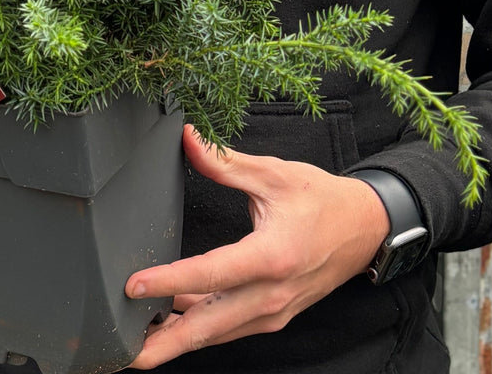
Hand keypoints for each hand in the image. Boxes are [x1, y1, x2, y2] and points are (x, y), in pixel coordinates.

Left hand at [124, 124, 389, 368]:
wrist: (366, 228)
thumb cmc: (323, 200)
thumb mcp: (274, 174)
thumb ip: (225, 162)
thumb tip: (188, 139)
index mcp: (271, 257)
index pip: (209, 275)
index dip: (167, 283)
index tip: (133, 287)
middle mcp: (272, 294)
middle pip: (208, 326)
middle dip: (165, 343)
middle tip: (125, 352)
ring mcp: (274, 310)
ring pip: (217, 333)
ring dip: (178, 340)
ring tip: (138, 342)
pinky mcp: (274, 314)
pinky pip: (230, 327)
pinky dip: (199, 329)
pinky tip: (171, 321)